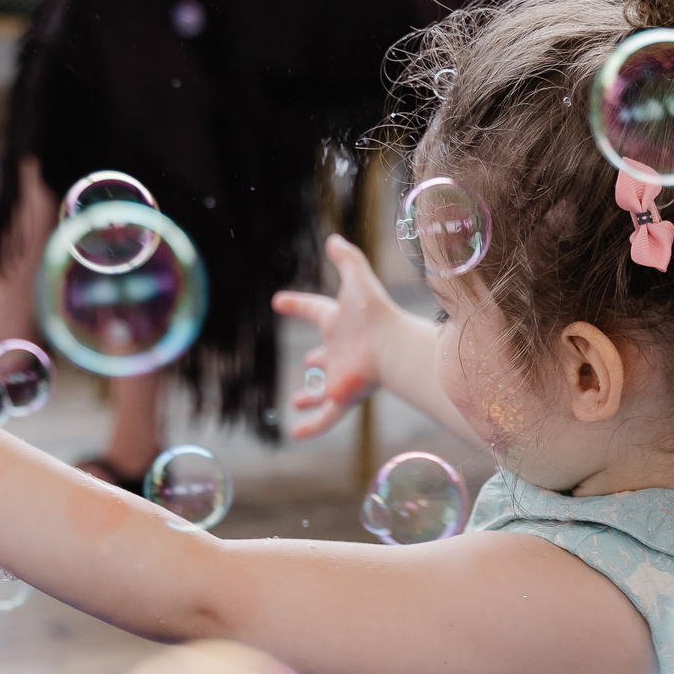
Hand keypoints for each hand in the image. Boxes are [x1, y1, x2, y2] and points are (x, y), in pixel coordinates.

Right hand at [272, 234, 390, 439]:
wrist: (393, 345)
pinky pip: (325, 418)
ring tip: (297, 399)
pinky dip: (311, 427)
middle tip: (308, 360)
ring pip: (323, 389)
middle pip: (326, 355)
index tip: (279, 302)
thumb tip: (334, 238)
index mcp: (339, 322)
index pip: (314, 310)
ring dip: (311, 395)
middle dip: (317, 358)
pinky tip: (295, 435)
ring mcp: (341, 375)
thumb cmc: (375, 313)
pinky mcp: (343, 396)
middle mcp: (340, 350)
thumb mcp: (358, 278)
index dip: (297, 305)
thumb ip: (347, 258)